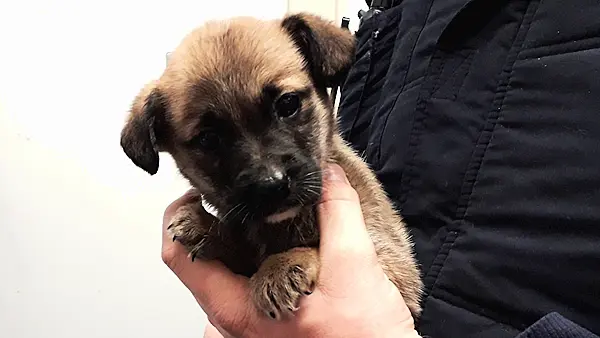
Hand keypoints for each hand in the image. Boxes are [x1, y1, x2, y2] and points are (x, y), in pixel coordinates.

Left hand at [161, 164, 420, 337]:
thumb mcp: (353, 267)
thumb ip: (338, 213)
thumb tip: (328, 176)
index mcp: (236, 310)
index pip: (179, 255)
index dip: (184, 213)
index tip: (207, 191)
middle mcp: (234, 322)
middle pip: (201, 260)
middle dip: (223, 222)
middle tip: (248, 198)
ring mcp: (250, 328)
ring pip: (226, 274)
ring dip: (243, 243)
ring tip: (271, 222)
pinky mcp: (270, 327)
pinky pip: (248, 287)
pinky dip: (260, 261)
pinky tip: (289, 251)